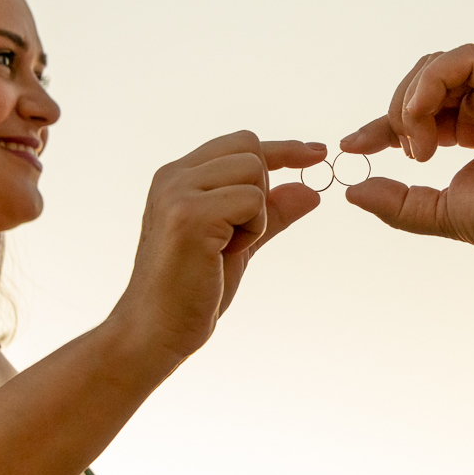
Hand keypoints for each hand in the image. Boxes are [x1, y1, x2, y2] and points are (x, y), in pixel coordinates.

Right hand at [120, 132, 326, 358]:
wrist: (155, 331)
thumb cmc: (193, 291)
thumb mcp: (240, 243)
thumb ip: (270, 214)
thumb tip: (311, 191)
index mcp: (178, 177)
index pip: (239, 143)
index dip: (283, 148)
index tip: (318, 153)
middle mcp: (174, 176)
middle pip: (250, 148)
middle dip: (262, 187)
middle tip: (240, 231)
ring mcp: (179, 192)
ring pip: (254, 170)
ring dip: (256, 212)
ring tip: (227, 245)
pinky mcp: (190, 215)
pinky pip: (252, 200)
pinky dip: (252, 228)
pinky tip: (224, 252)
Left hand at [340, 45, 473, 274]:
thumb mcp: (446, 212)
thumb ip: (402, 202)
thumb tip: (353, 191)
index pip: (422, 111)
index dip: (382, 126)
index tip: (353, 148)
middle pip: (426, 80)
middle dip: (398, 111)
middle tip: (403, 152)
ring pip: (441, 64)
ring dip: (413, 99)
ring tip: (418, 145)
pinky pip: (467, 58)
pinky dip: (433, 82)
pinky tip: (422, 120)